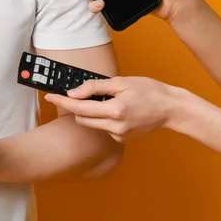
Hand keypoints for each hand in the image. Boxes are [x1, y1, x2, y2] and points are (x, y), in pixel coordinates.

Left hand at [45, 76, 175, 141]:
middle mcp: (115, 127)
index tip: (49, 96)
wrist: (171, 108)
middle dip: (74, 106)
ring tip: (101, 98)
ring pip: (91, 124)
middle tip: (71, 93)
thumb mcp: (121, 82)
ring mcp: (119, 136)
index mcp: (114, 111)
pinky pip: (103, 127)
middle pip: (82, 118)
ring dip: (88, 112)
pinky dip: (102, 118)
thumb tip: (73, 92)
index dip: (62, 101)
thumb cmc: (149, 91)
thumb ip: (94, 87)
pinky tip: (114, 109)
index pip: (80, 107)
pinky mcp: (122, 139)